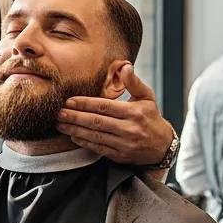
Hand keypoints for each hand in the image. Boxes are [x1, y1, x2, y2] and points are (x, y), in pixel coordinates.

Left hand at [58, 64, 174, 164]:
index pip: (104, 106)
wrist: (163, 146)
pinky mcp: (120, 156)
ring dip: (75, 130)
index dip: (85, 104)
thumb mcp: (147, 97)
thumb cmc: (151, 117)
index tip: (69, 101)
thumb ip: (134, 82)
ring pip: (95, 136)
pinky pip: (98, 148)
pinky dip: (84, 142)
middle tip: (59, 113)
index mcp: (134, 112)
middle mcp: (129, 129)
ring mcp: (124, 144)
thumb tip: (125, 66)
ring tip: (60, 124)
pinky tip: (73, 136)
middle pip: (96, 122)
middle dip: (75, 117)